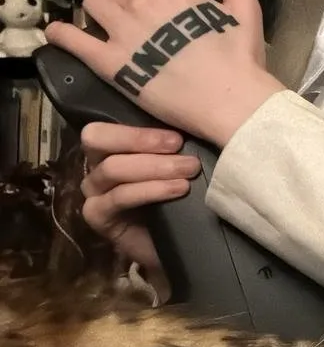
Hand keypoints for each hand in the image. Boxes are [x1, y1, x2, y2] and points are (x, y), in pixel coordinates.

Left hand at [46, 0, 285, 147]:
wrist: (230, 101)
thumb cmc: (240, 56)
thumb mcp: (245, 7)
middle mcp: (143, 2)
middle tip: (140, 18)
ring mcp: (123, 32)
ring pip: (94, 4)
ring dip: (101, 11)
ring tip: (111, 26)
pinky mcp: (110, 63)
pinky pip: (72, 39)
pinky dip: (62, 33)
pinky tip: (59, 32)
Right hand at [79, 122, 200, 303]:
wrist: (183, 242)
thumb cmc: (183, 195)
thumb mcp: (179, 162)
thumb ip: (174, 142)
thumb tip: (192, 118)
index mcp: (113, 146)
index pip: (106, 126)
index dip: (138, 128)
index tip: (177, 137)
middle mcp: (97, 165)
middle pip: (98, 139)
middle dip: (141, 140)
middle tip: (179, 146)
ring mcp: (95, 192)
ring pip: (113, 168)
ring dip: (155, 166)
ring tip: (189, 170)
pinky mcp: (97, 216)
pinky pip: (119, 197)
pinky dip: (150, 190)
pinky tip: (178, 190)